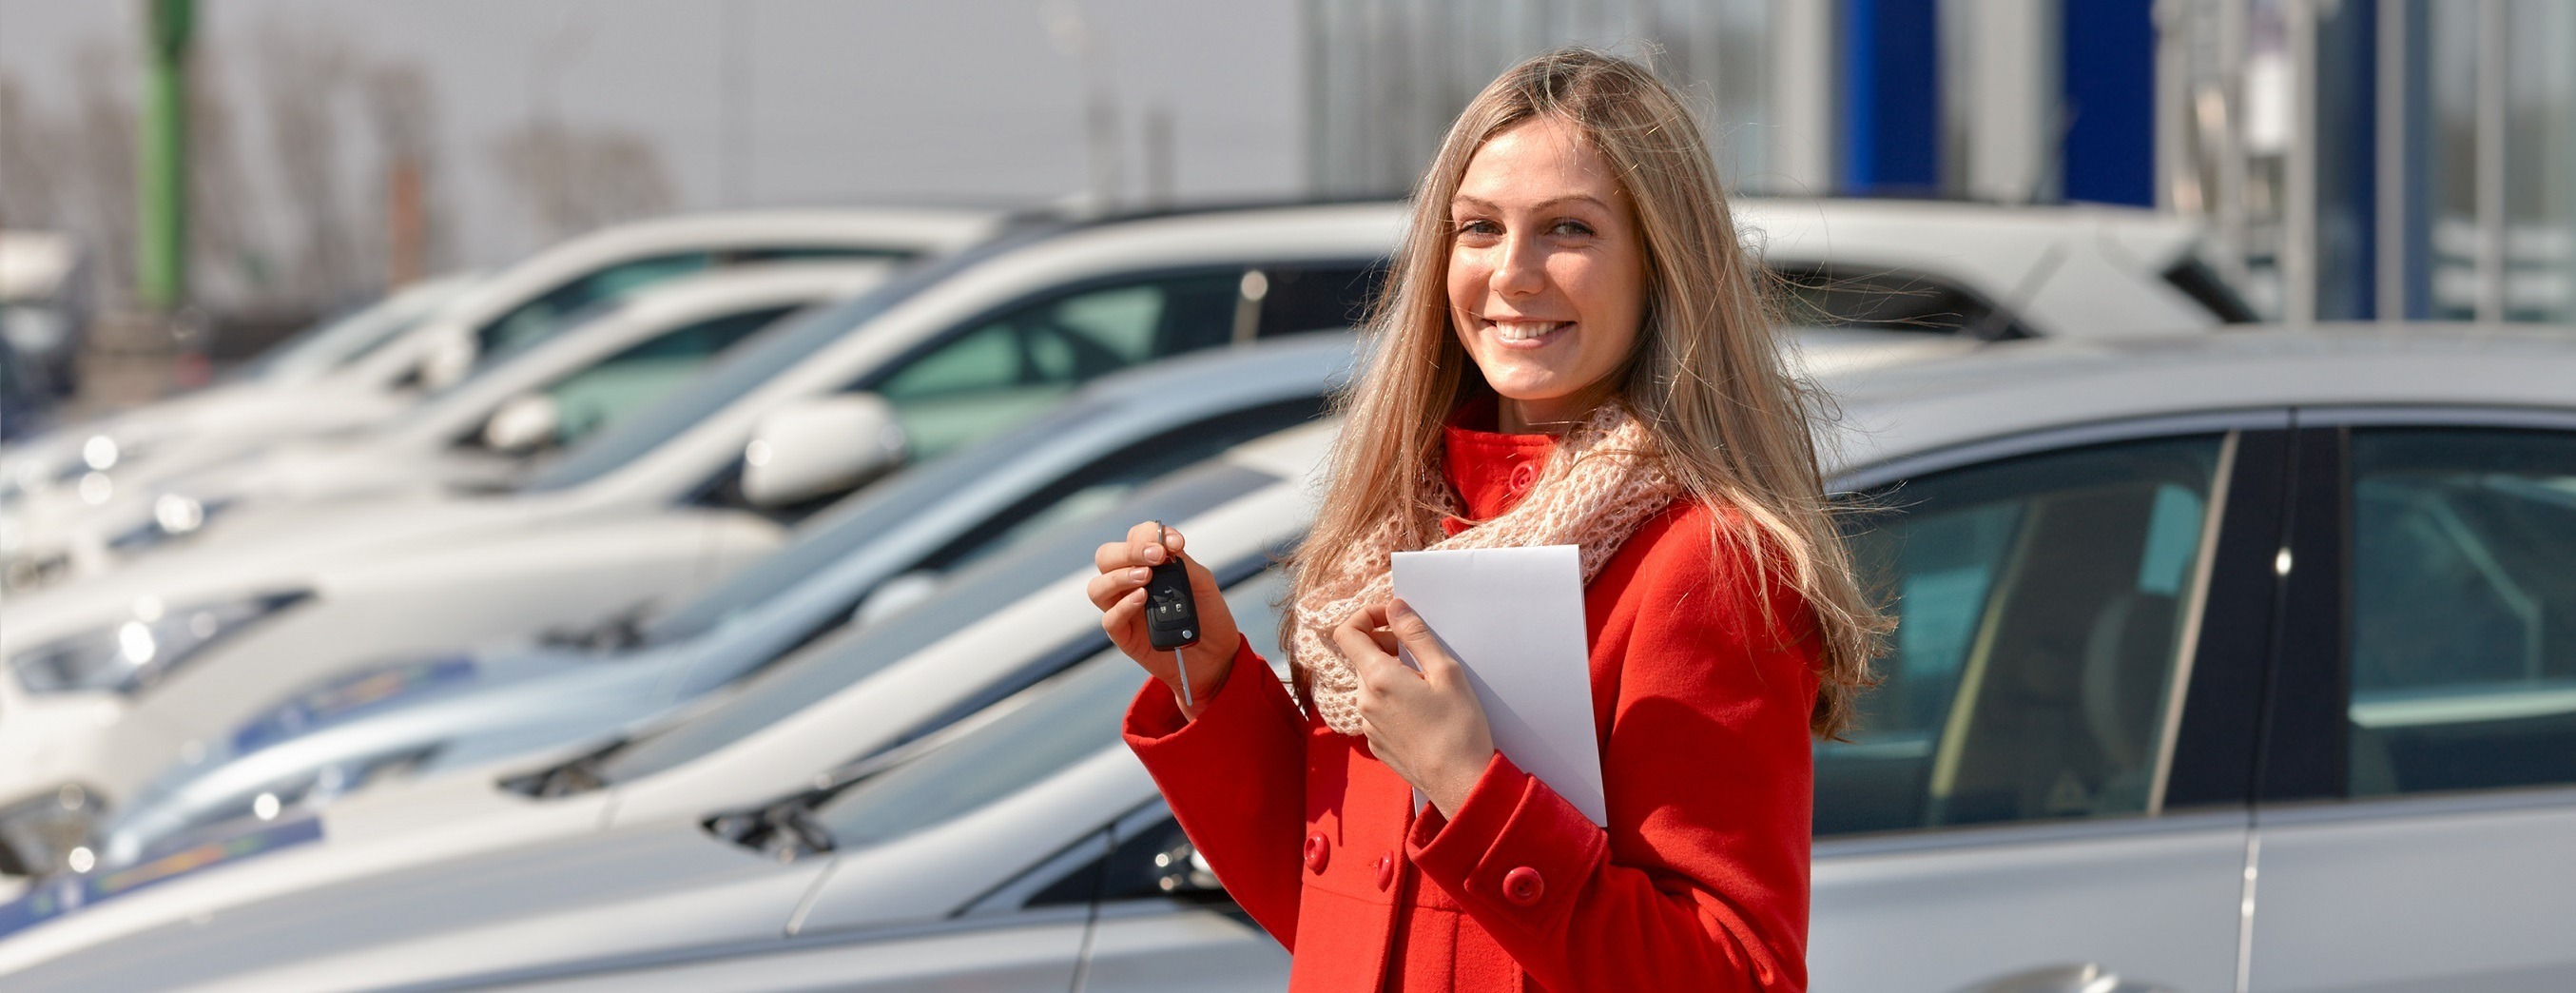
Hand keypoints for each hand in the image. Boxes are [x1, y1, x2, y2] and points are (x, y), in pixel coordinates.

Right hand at [1088, 521, 1240, 718]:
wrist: (1216, 656)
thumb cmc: (1207, 615)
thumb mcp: (1202, 583)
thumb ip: (1182, 562)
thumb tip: (1165, 544)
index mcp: (1147, 564)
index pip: (1134, 537)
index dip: (1149, 534)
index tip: (1175, 543)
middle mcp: (1129, 582)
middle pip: (1106, 557)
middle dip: (1129, 551)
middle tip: (1156, 556)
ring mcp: (1123, 609)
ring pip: (1097, 587)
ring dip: (1119, 576)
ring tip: (1146, 576)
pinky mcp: (1123, 635)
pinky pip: (1109, 619)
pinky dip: (1124, 606)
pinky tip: (1143, 598)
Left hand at [1333, 599, 1495, 818]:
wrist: (1460, 783)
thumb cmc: (1459, 727)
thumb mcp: (1445, 671)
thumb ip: (1415, 634)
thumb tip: (1394, 607)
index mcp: (1377, 679)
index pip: (1347, 632)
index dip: (1367, 616)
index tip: (1393, 618)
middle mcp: (1364, 702)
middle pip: (1361, 657)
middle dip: (1385, 645)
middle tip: (1420, 652)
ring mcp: (1367, 725)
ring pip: (1370, 684)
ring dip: (1391, 674)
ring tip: (1426, 685)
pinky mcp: (1376, 744)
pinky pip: (1377, 710)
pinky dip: (1393, 699)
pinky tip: (1422, 711)